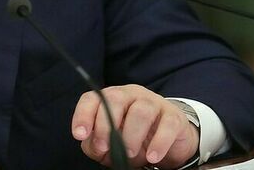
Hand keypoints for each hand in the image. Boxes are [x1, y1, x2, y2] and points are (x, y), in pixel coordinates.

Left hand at [71, 84, 198, 168]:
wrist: (170, 142)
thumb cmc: (134, 140)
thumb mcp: (110, 144)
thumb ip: (96, 144)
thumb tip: (93, 145)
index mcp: (111, 99)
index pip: (92, 99)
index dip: (83, 115)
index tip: (80, 134)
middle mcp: (130, 95)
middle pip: (115, 99)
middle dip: (106, 125)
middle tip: (106, 148)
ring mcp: (153, 102)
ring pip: (141, 111)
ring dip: (132, 135)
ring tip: (130, 154)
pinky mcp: (173, 116)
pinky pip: (167, 124)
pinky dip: (159, 142)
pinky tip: (152, 157)